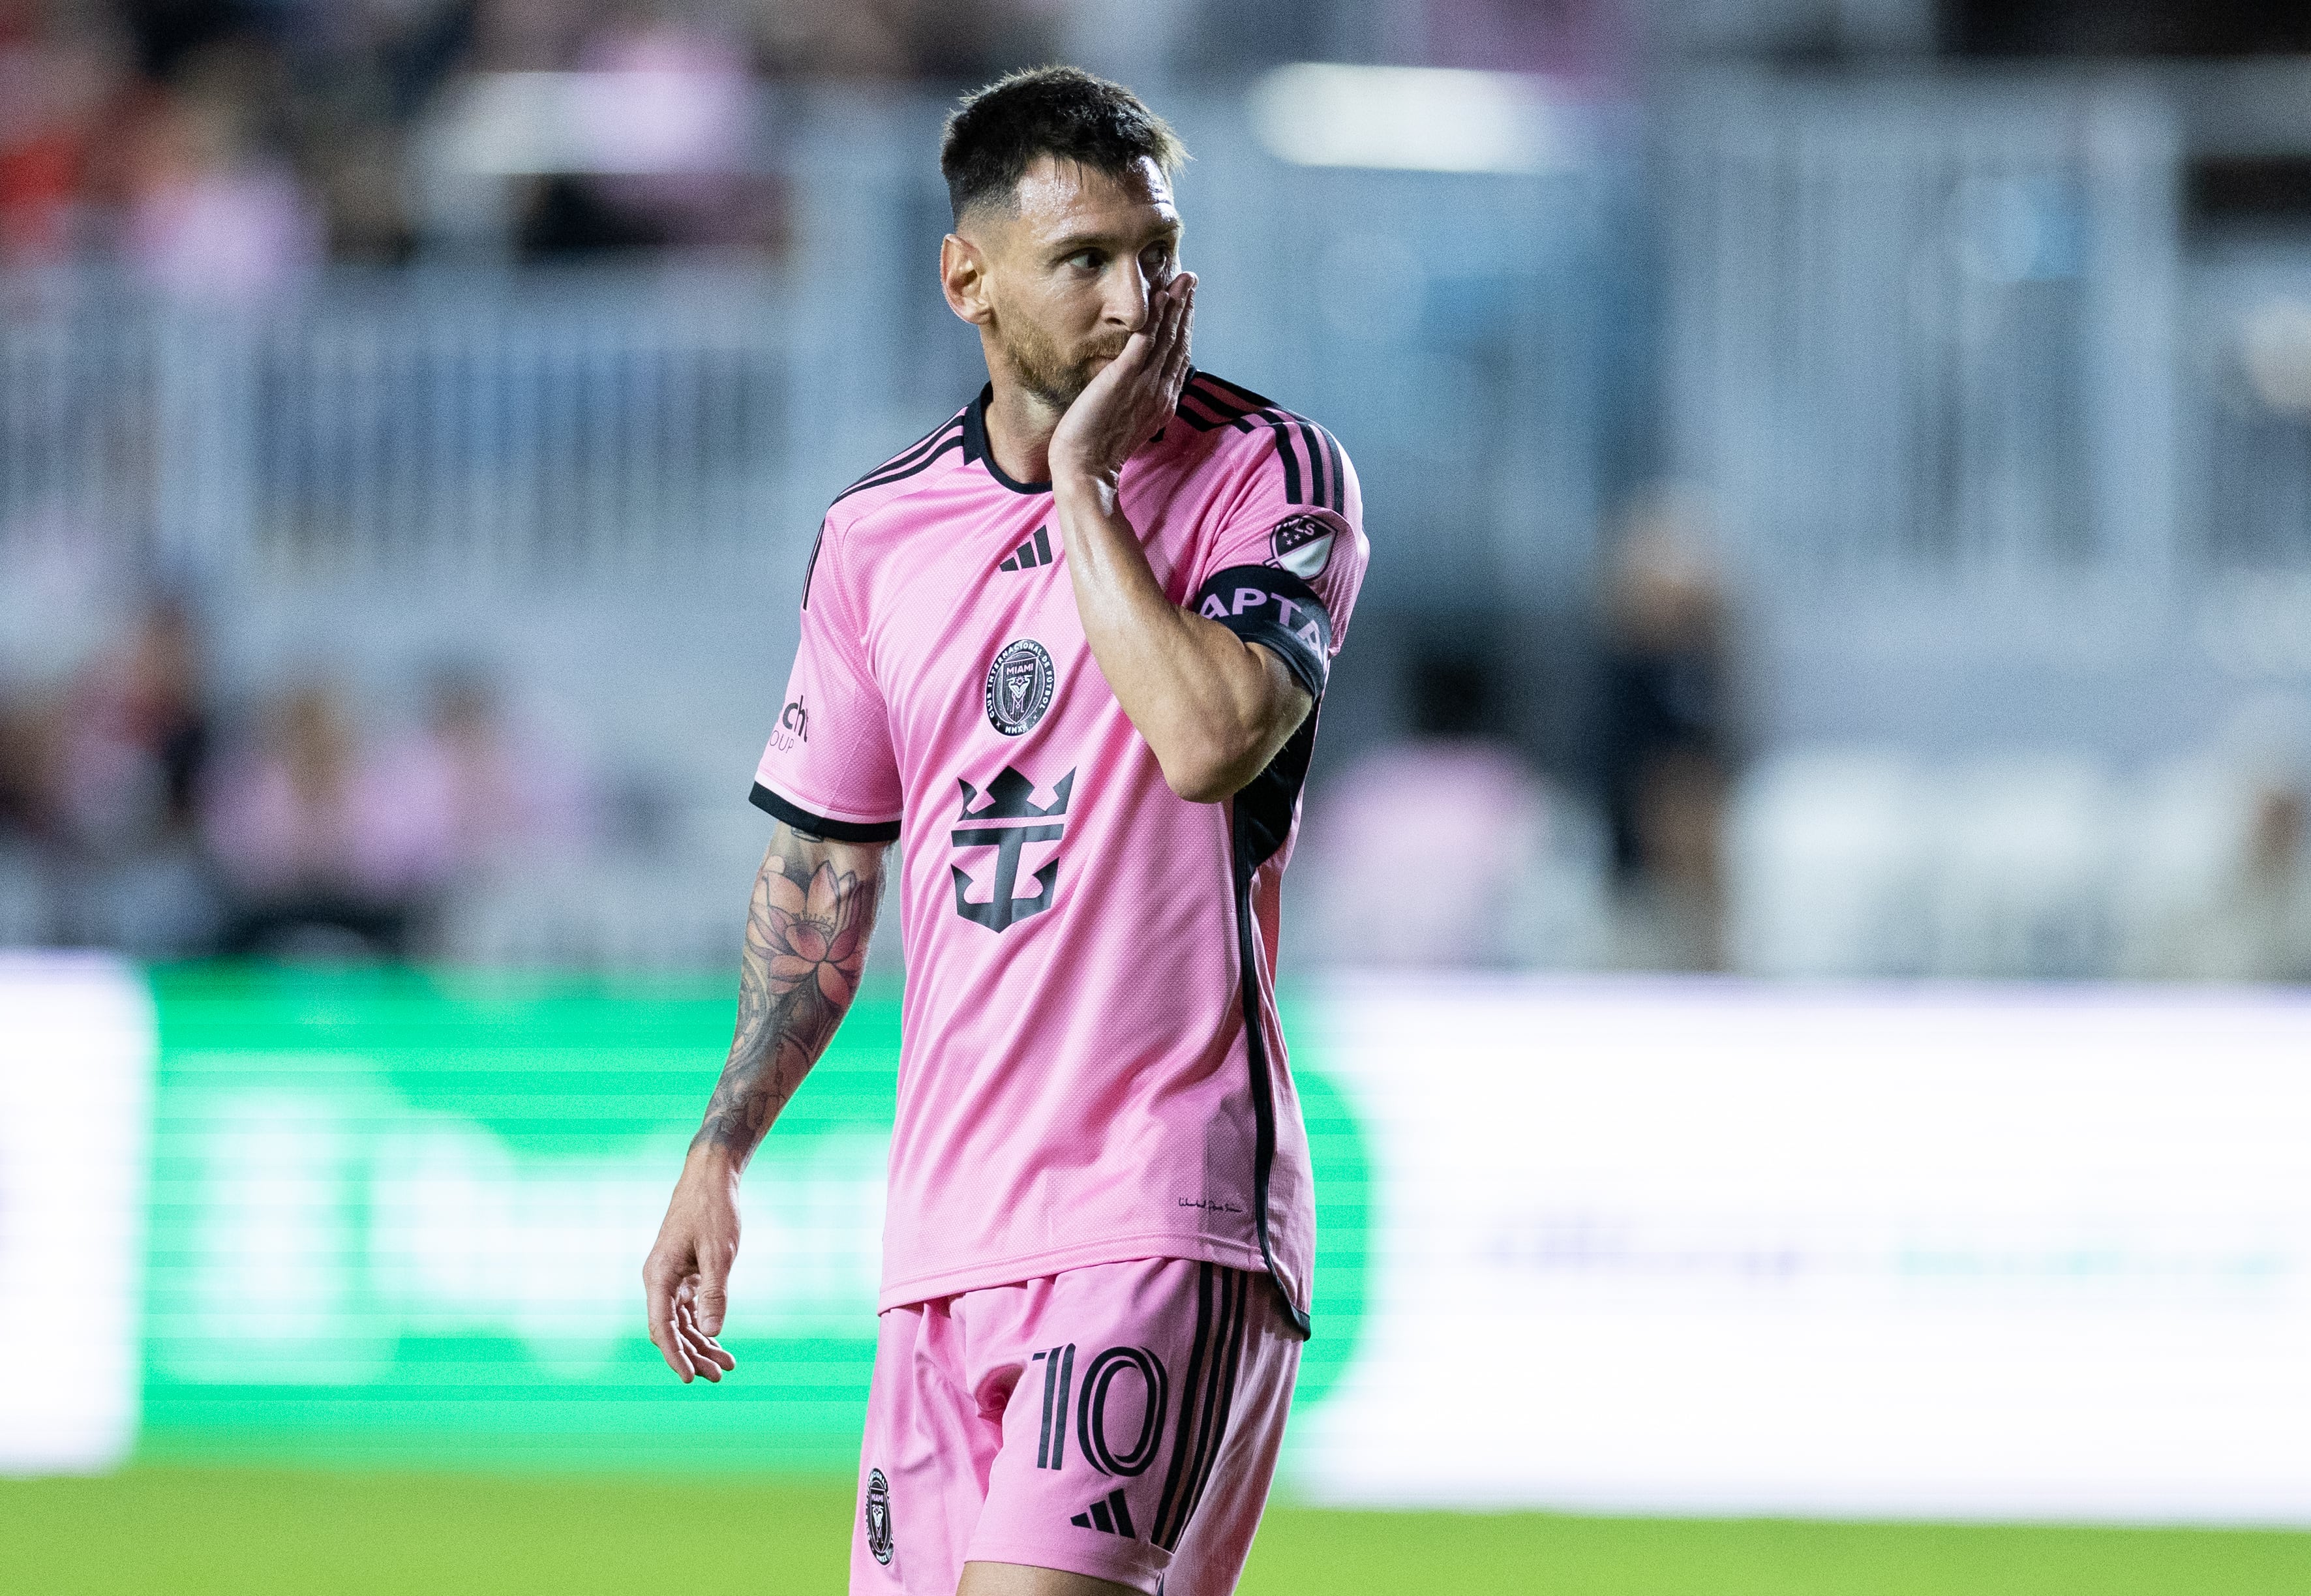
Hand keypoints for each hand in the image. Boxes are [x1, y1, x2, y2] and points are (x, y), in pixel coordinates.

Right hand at [641, 1150, 741, 1382]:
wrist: (711, 1176)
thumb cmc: (713, 1210)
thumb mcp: (719, 1253)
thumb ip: (714, 1295)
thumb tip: (709, 1333)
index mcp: (659, 1276)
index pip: (661, 1328)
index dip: (675, 1356)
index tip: (689, 1379)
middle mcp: (659, 1280)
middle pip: (671, 1330)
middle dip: (693, 1355)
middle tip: (719, 1376)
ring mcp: (671, 1277)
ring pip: (682, 1322)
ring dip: (701, 1344)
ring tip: (725, 1366)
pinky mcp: (685, 1273)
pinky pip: (690, 1308)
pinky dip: (704, 1325)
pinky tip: (719, 1341)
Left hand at [1049, 272, 1195, 490]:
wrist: (1085, 468)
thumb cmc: (1100, 450)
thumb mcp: (1129, 422)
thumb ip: (1139, 401)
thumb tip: (1140, 388)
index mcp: (1163, 401)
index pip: (1179, 355)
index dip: (1185, 326)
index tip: (1187, 302)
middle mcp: (1160, 391)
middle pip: (1178, 341)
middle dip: (1186, 308)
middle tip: (1191, 279)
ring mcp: (1144, 385)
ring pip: (1166, 337)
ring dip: (1175, 305)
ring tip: (1181, 279)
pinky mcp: (1123, 379)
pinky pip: (1143, 342)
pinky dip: (1154, 319)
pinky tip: (1159, 298)